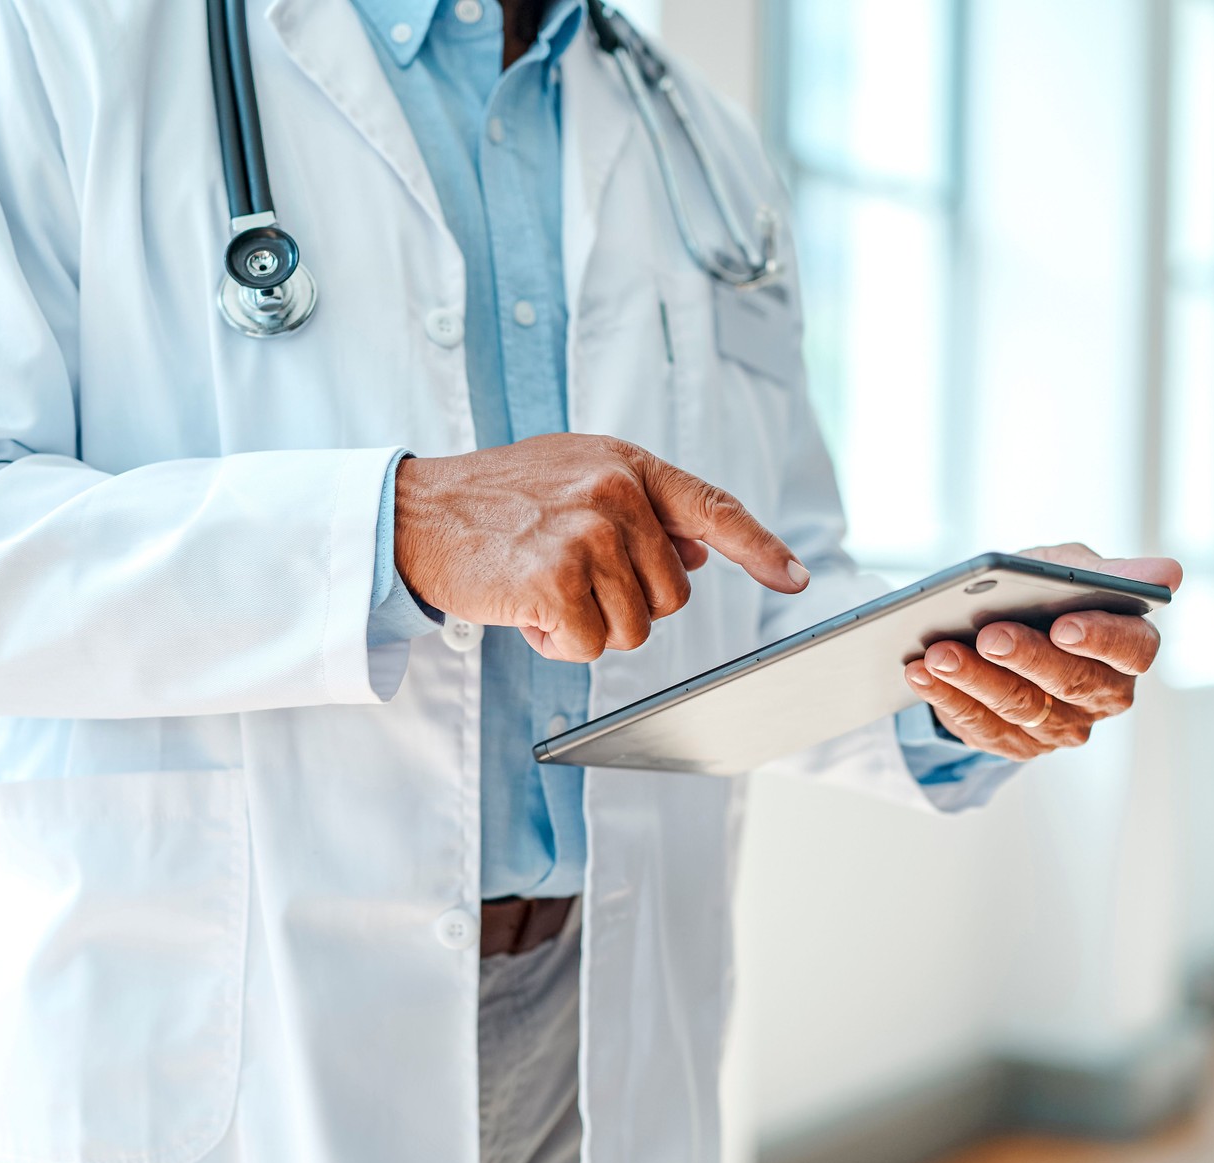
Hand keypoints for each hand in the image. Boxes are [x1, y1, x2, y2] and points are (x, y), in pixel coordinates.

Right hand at [394, 435, 808, 661]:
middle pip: (671, 597)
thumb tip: (702, 548)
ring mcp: (587, 534)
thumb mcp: (575, 477)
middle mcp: (615, 492)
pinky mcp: (554, 580)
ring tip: (541, 587)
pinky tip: (524, 609)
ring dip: (587, 626)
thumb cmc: (497, 501)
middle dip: (624, 604)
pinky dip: (557, 644)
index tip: (795, 578)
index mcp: (628, 465)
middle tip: (567, 576)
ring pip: (633, 631)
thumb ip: (642, 509)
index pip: (714, 508)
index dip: (761, 548)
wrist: (418, 513)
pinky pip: (589, 647)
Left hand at [903, 543, 1183, 760]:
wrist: (992, 623)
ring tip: (938, 653)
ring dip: (975, 679)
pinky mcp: (1016, 744)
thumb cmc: (1043, 592)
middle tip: (989, 634)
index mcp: (1129, 650)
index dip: (1101, 639)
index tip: (1065, 624)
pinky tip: (921, 674)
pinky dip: (947, 697)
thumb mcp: (1069, 571)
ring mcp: (1060, 727)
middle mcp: (1102, 696)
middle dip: (1026, 657)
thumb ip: (1111, 573)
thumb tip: (1169, 573)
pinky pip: (981, 726)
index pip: (1132, 650)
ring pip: (1020, 707)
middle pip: (1069, 682)